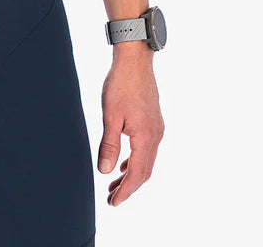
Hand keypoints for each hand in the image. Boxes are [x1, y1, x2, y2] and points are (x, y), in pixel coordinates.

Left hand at [97, 48, 164, 205]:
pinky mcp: (154, 120)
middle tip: (112, 198)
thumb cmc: (121, 84)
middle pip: (144, 171)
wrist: (135, 60)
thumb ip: (109, 145)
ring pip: (147, 160)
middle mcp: (156, 136)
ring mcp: (157, 128)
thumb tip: (106, 171)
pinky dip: (136, 160)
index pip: (137, 174)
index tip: (113, 202)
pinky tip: (125, 161)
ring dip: (132, 174)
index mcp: (146, 137)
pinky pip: (147, 149)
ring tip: (115, 183)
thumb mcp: (110, 116)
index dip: (125, 191)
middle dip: (129, 186)